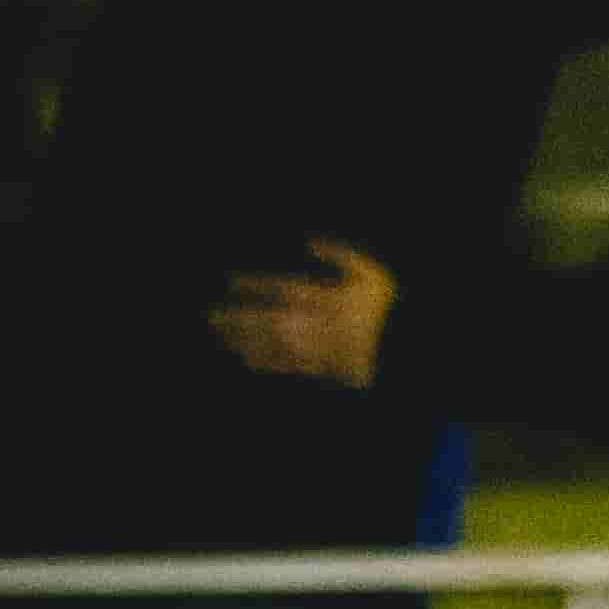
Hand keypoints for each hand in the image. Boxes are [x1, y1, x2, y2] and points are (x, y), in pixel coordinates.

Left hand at [208, 236, 396, 387]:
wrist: (399, 352)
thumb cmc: (387, 309)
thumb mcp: (371, 273)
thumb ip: (340, 254)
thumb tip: (310, 240)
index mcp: (320, 297)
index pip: (277, 288)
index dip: (252, 283)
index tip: (230, 280)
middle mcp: (307, 323)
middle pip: (261, 319)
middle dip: (234, 316)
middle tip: (209, 315)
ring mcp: (307, 348)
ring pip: (264, 343)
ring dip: (238, 339)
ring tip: (218, 334)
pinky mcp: (312, 368)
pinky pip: (279, 365)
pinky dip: (258, 360)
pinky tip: (244, 357)